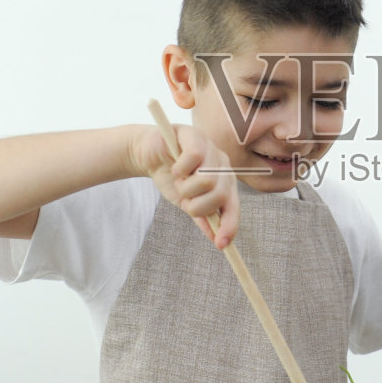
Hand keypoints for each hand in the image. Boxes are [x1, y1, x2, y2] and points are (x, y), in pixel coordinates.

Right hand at [132, 125, 239, 247]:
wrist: (148, 155)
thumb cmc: (170, 177)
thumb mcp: (186, 202)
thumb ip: (203, 217)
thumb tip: (217, 239)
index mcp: (224, 181)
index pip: (233, 206)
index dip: (229, 226)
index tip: (220, 245)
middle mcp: (222, 165)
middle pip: (220, 195)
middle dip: (197, 205)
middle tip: (184, 199)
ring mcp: (211, 149)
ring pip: (207, 180)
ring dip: (185, 188)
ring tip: (178, 181)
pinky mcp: (195, 137)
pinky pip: (193, 159)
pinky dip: (179, 170)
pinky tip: (175, 168)